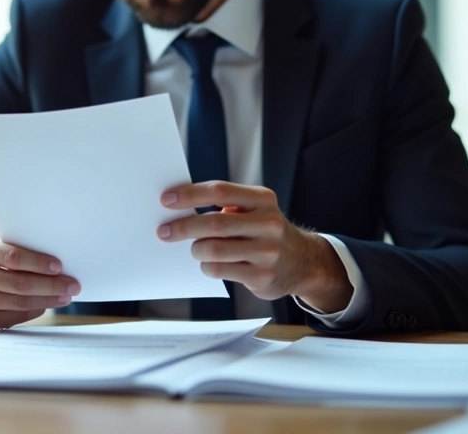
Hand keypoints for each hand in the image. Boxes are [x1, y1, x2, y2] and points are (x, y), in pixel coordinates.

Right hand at [0, 233, 80, 331]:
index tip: (60, 265)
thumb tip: (55, 251)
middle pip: (20, 283)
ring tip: (65, 295)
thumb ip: (13, 245)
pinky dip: (34, 310)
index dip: (39, 262)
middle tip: (73, 285)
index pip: (13, 256)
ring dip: (48, 299)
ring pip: (20, 302)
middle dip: (52, 285)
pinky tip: (45, 304)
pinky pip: (14, 316)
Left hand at [157, 181, 353, 313]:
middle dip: (183, 227)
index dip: (190, 195)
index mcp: (263, 200)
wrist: (303, 262)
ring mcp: (267, 252)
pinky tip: (209, 263)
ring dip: (196, 249)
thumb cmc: (265, 231)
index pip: (220, 191)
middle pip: (213, 223)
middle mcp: (268, 223)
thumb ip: (225, 204)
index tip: (166, 200)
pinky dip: (207, 266)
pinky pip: (219, 270)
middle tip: (164, 231)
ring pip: (213, 249)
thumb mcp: (254, 209)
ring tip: (195, 249)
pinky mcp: (261, 276)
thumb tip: (181, 207)